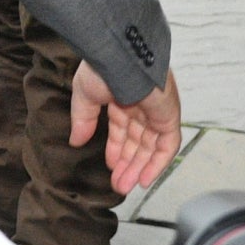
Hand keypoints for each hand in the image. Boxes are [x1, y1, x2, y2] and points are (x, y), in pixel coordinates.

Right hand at [71, 64, 182, 193]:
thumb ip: (83, 119)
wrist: (121, 57)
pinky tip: (143, 179)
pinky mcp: (169, 117)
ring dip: (139, 167)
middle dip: (128, 163)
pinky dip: (157, 163)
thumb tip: (75, 141)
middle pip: (137, 141)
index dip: (116, 149)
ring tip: (125, 186)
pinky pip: (167, 145)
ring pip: (151, 146)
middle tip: (118, 185)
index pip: (122, 128)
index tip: (110, 166)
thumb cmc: (101, 69)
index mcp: (121, 96)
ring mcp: (156, 111)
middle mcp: (141, 105)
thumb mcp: (84, 96)